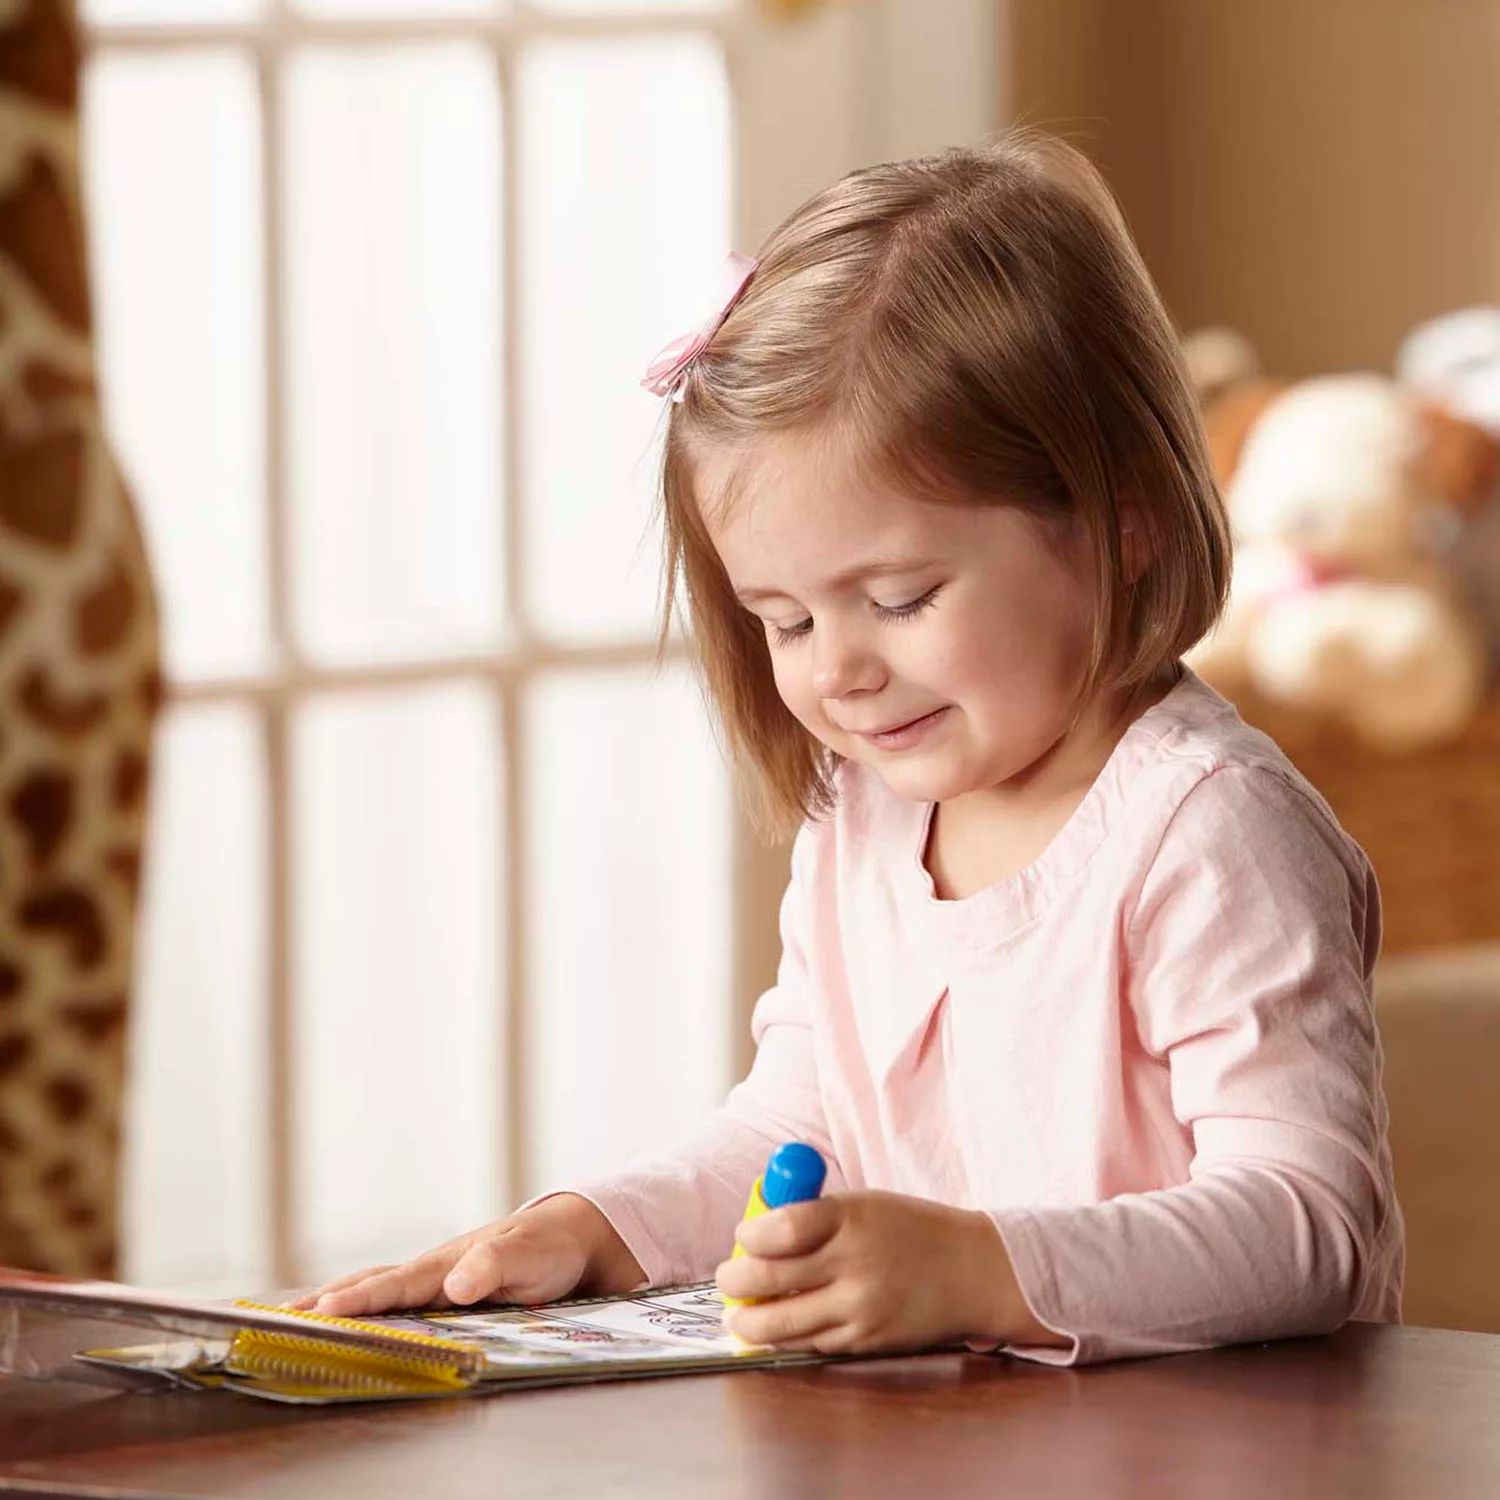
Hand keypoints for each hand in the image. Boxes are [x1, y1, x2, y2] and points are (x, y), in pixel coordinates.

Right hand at [285, 1193, 644, 1317]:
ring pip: (376, 1291)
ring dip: (335, 1303)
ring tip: (291, 1320)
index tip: (322, 1312)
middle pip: (371, 1284)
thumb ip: (493, 1266)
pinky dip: (362, 1308)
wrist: (566, 1240)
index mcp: (446, 1263)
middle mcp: (432, 1272)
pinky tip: (342, 1323)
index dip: (360, 1302)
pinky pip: (393, 1302)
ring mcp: (433, 1282)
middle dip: (327, 1301)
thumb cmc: (545, 1247)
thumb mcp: (529, 1255)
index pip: (395, 1285)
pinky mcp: (440, 1296)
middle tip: (279, 1319)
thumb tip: (454, 1286)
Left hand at [714, 1190, 1064, 1355]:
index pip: (782, 1228)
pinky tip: (774, 1327)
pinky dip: (786, 1336)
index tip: (742, 1238)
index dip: (750, 1236)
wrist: (973, 1272)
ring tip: (738, 1313)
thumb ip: (814, 1215)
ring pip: (782, 1322)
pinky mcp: (865, 1341)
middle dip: (735, 1282)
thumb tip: (755, 1230)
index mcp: (851, 1218)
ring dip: (749, 1319)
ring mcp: (860, 1309)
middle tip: (726, 1279)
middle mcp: (854, 1264)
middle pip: (770, 1278)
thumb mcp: (865, 1204)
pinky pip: (810, 1343)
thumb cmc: (911, 1230)